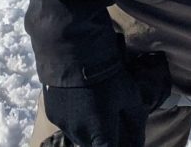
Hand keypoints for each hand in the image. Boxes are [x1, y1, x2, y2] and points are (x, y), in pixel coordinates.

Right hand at [40, 51, 170, 146]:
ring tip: (93, 109)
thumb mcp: (129, 96)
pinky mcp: (51, 114)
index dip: (117, 144)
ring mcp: (63, 125)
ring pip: (78, 136)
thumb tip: (139, 141)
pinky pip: (66, 123)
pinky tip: (78, 100)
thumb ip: (136, 123)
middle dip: (102, 138)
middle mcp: (80, 136)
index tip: (119, 136)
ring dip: (87, 129)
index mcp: (101, 135)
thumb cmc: (107, 75)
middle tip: (108, 119)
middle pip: (93, 145)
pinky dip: (73, 118)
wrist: (73, 52)